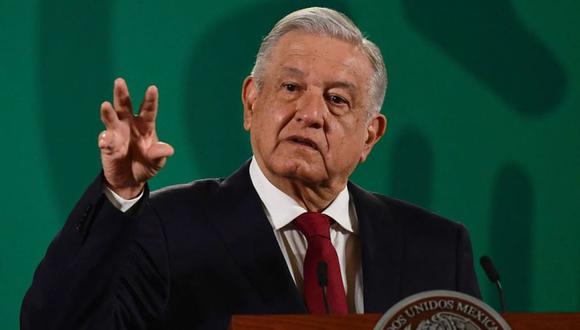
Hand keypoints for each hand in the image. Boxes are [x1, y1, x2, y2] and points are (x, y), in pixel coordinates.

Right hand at [98, 78, 173, 198]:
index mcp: (145, 126)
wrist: (130, 181)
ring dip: (108, 112)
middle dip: (122, 94)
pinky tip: (106, 141)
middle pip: (125, 106)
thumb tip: (168, 149)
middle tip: (119, 82)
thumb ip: (160, 154)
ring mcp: (117, 134)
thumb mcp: (156, 162)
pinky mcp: (107, 146)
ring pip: (111, 119)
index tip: (152, 88)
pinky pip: (105, 141)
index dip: (150, 100)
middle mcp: (129, 125)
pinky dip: (105, 140)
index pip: (148, 110)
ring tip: (105, 105)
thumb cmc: (145, 166)